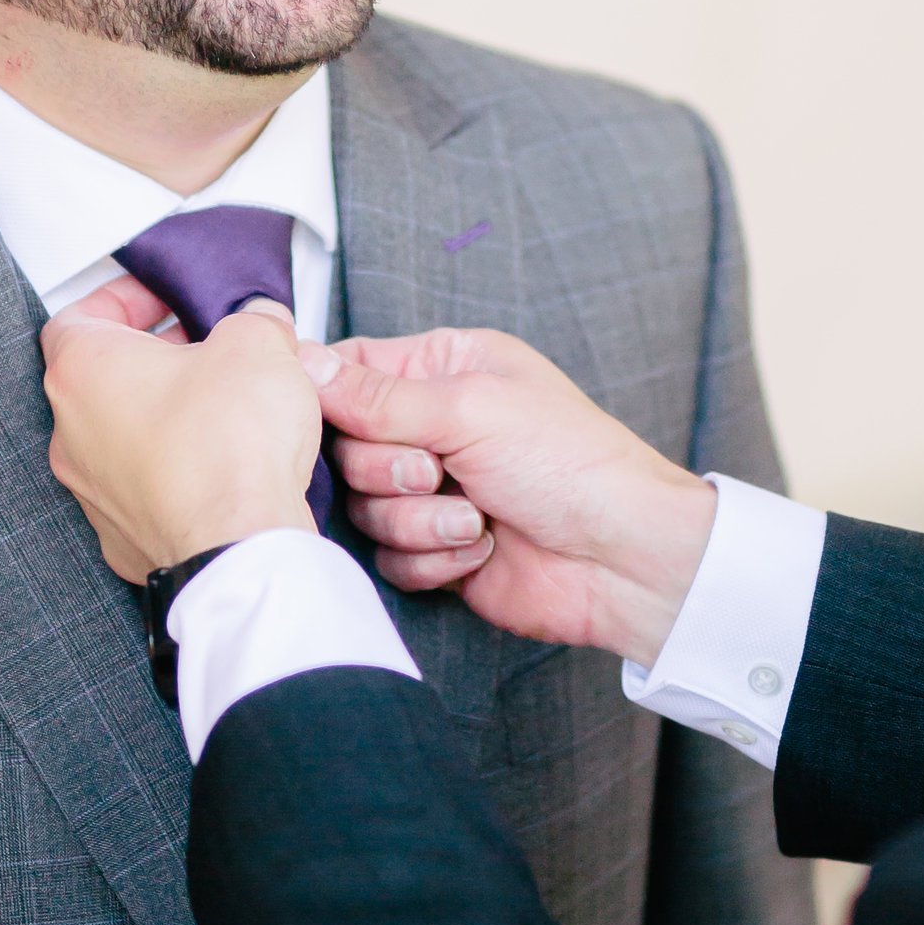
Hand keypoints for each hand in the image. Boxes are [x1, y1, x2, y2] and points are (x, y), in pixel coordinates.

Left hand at [42, 281, 322, 580]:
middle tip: (207, 348)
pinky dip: (176, 471)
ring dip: (165, 416)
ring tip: (224, 407)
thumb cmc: (228, 448)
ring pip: (122, 437)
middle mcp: (71, 434)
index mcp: (83, 371)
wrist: (239, 545)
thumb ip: (254, 319)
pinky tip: (223, 465)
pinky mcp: (122, 537)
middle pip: (102, 377)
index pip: (79, 315)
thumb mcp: (257, 343)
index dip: (124, 298)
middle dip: (156, 357)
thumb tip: (260, 322)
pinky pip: (145, 488)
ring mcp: (92, 492)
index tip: (162, 296)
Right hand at [311, 328, 713, 658]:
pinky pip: (388, 556)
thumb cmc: (571, 464)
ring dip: (419, 520)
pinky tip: (481, 550)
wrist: (621, 559)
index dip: (328, 395)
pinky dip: (432, 558)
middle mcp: (435, 423)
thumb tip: (302, 365)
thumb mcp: (469, 408)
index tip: (325, 417)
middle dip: (390, 469)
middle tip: (440, 472)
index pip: (352, 367)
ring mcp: (434, 490)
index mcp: (446, 366)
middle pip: (345, 445)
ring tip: (477, 517)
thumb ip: (377, 395)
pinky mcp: (436, 548)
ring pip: (364, 506)